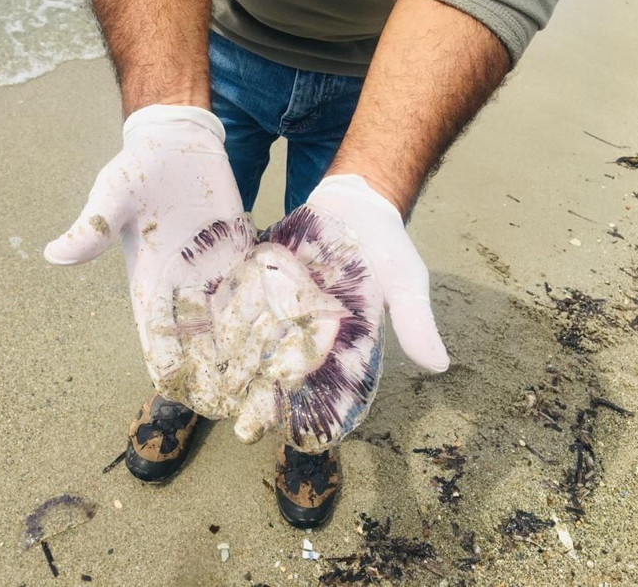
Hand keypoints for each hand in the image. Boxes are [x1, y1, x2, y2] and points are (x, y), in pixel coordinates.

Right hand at [44, 105, 253, 407]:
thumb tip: (52, 253)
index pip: (156, 333)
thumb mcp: (114, 193)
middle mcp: (183, 285)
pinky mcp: (238, 256)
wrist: (176, 144)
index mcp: (148, 280)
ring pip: (231, 322)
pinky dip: (270, 313)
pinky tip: (291, 336)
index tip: (181, 392)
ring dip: (248, 352)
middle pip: (198, 339)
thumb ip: (93, 225)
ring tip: (270, 385)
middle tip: (234, 406)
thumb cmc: (139, 167)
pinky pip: (255, 291)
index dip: (167, 363)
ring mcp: (213, 273)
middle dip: (214, 372)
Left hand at [233, 173, 448, 451]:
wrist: (355, 201)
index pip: (327, 383)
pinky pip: (239, 302)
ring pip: (255, 343)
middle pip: (284, 370)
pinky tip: (197, 342)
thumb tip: (440, 365)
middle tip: (243, 429)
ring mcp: (281, 306)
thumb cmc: (386, 245)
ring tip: (211, 397)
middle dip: (265, 399)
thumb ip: (414, 320)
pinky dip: (220, 320)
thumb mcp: (405, 280)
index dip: (311, 409)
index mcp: (342, 340)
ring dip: (235, 368)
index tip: (291, 437)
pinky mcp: (260, 280)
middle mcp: (308, 330)